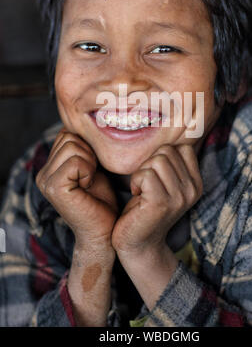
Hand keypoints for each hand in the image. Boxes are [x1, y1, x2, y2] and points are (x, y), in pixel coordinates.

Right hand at [36, 127, 117, 250]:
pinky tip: (89, 186)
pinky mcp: (54, 187)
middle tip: (92, 176)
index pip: (67, 133)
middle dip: (89, 152)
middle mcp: (43, 173)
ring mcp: (45, 180)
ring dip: (90, 162)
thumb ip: (82, 149)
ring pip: (72, 146)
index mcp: (50, 167)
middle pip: (69, 136)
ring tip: (90, 181)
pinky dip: (89, 170)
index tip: (93, 168)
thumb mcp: (92, 167)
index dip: (87, 146)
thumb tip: (82, 125)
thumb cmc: (101, 201)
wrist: (104, 231)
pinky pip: (76, 161)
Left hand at [111, 144, 202, 258]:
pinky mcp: (162, 203)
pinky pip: (145, 174)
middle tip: (146, 186)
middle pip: (167, 151)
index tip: (156, 176)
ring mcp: (180, 197)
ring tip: (143, 191)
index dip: (162, 156)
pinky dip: (136, 182)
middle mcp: (193, 189)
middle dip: (150, 164)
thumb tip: (173, 129)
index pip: (182, 147)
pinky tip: (138, 197)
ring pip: (156, 160)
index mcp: (196, 182)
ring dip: (142, 173)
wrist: (138, 243)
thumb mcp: (164, 182)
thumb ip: (170, 162)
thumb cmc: (145, 207)